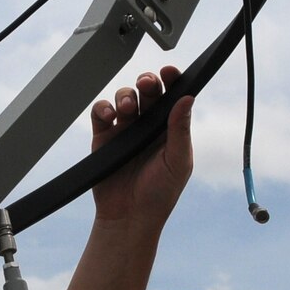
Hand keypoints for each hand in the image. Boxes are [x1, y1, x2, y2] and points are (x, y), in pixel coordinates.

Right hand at [89, 66, 192, 228]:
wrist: (129, 217)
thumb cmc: (159, 194)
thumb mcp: (177, 162)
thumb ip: (180, 130)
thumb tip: (188, 98)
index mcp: (170, 128)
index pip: (172, 96)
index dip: (171, 80)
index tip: (169, 72)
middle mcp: (148, 125)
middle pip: (147, 91)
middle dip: (147, 82)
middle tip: (147, 85)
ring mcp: (125, 129)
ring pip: (124, 97)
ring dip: (125, 95)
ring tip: (126, 110)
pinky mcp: (103, 137)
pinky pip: (101, 112)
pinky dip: (103, 108)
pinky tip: (110, 116)